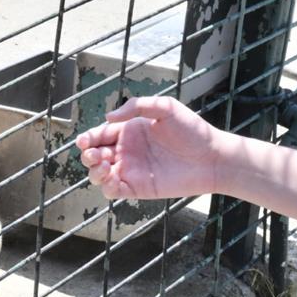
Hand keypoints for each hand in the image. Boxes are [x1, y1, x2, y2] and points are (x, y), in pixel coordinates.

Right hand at [75, 96, 234, 200]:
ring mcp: (132, 170)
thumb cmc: (192, 130)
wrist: (212, 157)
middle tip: (93, 154)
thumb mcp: (166, 107)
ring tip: (104, 166)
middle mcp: (127, 150)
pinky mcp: (138, 188)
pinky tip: (111, 178)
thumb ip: (137, 106)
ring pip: (100, 174)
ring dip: (94, 171)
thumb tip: (108, 118)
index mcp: (130, 130)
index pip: (100, 134)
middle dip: (88, 154)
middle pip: (95, 154)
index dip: (88, 138)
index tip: (84, 141)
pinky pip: (114, 190)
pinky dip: (106, 186)